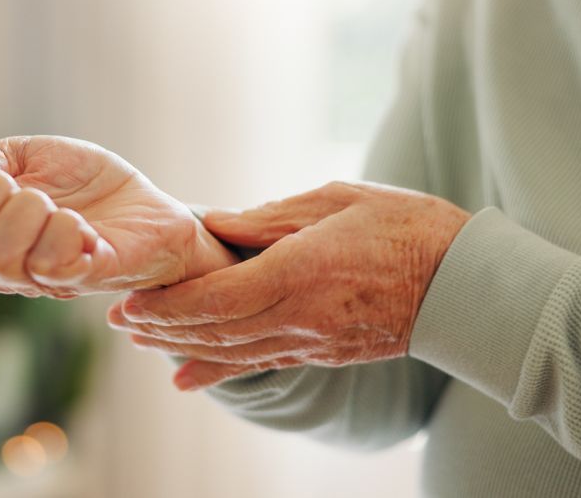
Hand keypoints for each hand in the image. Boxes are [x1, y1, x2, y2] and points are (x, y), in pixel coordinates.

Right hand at [0, 136, 237, 297]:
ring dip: (30, 211)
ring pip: (1, 257)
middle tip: (24, 185)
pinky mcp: (82, 278)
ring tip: (56, 205)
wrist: (147, 202)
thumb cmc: (84, 183)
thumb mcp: (26, 156)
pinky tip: (83, 225)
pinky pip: (54, 265)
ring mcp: (38, 277)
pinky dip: (67, 230)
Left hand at [106, 181, 469, 389]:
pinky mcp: (322, 352)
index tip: (130, 301)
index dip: (168, 304)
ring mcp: (311, 340)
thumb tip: (216, 224)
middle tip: (117, 321)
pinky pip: (260, 364)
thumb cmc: (405, 226)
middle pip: (214, 329)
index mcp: (300, 270)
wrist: (463, 284)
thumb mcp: (337, 200)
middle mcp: (299, 314)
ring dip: (180, 348)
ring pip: (231, 352)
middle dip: (161, 327)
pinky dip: (218, 372)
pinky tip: (186, 379)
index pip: (218, 295)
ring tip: (141, 342)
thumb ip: (272, 217)